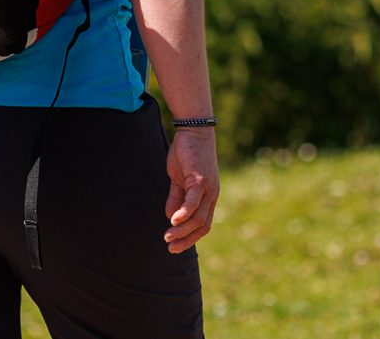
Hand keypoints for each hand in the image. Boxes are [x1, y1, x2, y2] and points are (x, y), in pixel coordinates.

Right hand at [164, 127, 219, 253]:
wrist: (193, 131)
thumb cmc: (186, 154)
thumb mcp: (179, 180)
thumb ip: (176, 198)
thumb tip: (170, 217)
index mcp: (208, 197)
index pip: (203, 225)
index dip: (190, 238)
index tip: (175, 247)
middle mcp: (212, 195)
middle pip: (202, 226)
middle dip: (186, 240)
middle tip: (170, 248)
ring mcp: (208, 188)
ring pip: (198, 217)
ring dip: (182, 230)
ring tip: (168, 236)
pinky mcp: (200, 179)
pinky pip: (194, 201)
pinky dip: (184, 213)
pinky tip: (173, 221)